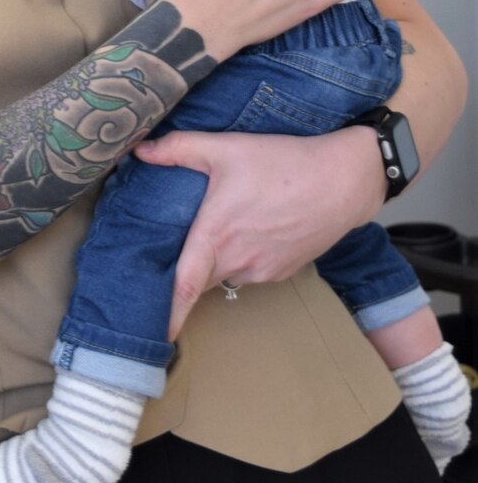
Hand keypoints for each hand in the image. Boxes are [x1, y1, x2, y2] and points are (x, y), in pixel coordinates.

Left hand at [135, 126, 384, 338]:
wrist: (343, 182)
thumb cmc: (283, 163)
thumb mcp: (225, 148)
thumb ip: (178, 148)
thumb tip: (140, 150)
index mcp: (216, 236)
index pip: (185, 285)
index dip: (169, 312)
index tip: (156, 334)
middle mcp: (238, 261)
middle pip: (200, 279)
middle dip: (184, 276)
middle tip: (168, 262)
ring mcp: (263, 270)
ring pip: (226, 275)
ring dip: (215, 263)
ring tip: (215, 236)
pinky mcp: (283, 271)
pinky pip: (250, 272)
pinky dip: (241, 259)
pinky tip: (246, 233)